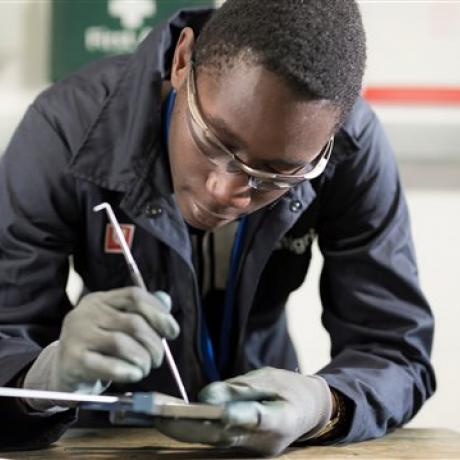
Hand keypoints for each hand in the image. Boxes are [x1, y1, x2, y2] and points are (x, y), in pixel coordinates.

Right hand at [25, 287, 178, 394]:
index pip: (134, 296)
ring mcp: (77, 335)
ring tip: (145, 368)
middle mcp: (87, 312)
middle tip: (157, 359)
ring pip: (122, 344)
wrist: (61, 372)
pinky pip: (109, 365)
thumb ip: (142, 312)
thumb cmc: (98, 347)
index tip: (173, 331)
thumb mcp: (117, 325)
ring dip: (142, 359)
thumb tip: (167, 301)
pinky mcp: (73, 359)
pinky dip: (128, 371)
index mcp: (100, 300)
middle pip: (133, 322)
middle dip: (154, 343)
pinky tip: (134, 375)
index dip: (158, 312)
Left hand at [154, 367, 331, 455]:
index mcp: (281, 419)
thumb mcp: (271, 377)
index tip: (214, 409)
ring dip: (187, 430)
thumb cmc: (291, 388)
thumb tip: (205, 395)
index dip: (234, 415)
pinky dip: (197, 429)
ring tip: (158, 416)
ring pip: (216, 440)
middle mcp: (265, 441)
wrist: (310, 410)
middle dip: (190, 427)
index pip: (256, 419)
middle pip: (223, 435)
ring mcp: (254, 449)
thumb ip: (240, 387)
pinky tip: (176, 420)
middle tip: (160, 415)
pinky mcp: (246, 449)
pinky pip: (218, 439)